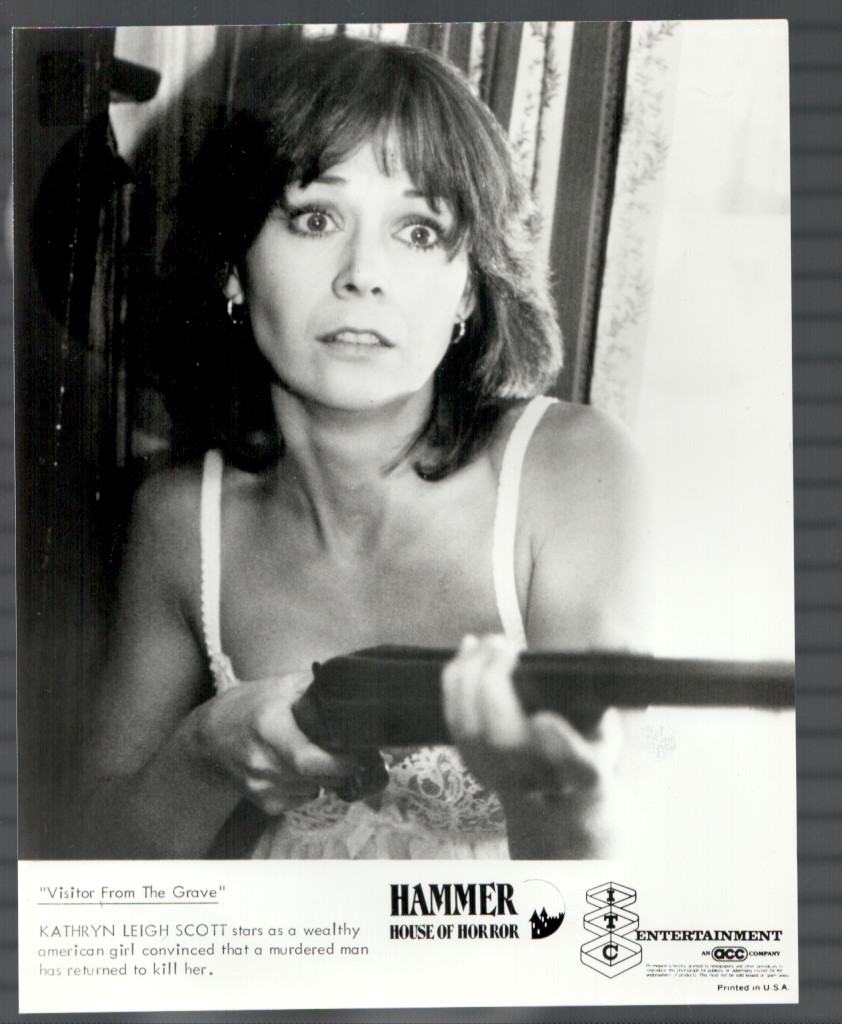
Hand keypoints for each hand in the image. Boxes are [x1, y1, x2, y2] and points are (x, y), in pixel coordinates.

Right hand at [192, 671, 357, 814]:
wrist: (206, 739)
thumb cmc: (247, 707)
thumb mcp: (280, 686)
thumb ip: (316, 686)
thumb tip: (351, 687)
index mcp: (269, 729)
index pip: (309, 759)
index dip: (340, 761)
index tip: (359, 751)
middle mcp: (263, 762)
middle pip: (319, 777)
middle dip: (342, 768)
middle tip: (350, 752)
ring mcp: (262, 787)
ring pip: (315, 790)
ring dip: (326, 777)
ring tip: (319, 755)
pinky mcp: (263, 803)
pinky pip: (302, 799)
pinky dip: (310, 786)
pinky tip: (299, 768)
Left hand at [442, 635, 622, 857]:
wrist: (560, 814)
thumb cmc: (589, 762)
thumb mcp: (610, 736)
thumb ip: (608, 699)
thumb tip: (617, 651)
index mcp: (586, 778)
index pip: (578, 768)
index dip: (560, 747)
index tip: (545, 719)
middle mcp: (540, 782)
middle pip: (504, 742)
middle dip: (494, 685)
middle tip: (506, 645)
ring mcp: (502, 778)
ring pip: (470, 730)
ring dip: (469, 676)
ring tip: (485, 641)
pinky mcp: (475, 766)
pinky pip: (455, 722)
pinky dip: (454, 682)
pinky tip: (466, 650)